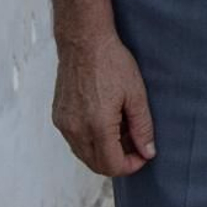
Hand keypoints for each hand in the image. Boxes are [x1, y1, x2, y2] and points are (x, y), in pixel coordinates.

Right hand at [52, 33, 156, 176]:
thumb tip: (148, 152)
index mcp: (97, 126)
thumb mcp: (136, 94)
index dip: (130, 166)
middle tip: (135, 143)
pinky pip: (75, 140)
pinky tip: (105, 121)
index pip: (112, 166)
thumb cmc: (112, 63)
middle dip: (118, 160)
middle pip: (96, 164)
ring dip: (104, 151)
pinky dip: (91, 140)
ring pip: (84, 154)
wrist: (84, 41)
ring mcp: (64, 124)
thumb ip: (142, 127)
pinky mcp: (58, 116)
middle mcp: (76, 129)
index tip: (143, 154)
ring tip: (121, 129)